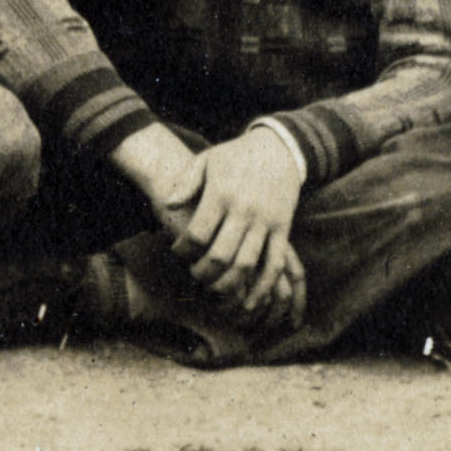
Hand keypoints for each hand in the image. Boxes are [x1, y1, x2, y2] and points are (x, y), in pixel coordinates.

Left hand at [166, 123, 309, 330]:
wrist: (279, 148)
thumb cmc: (236, 156)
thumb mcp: (207, 160)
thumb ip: (186, 183)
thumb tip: (168, 205)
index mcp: (221, 193)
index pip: (198, 234)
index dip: (184, 251)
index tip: (178, 252)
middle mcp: (244, 209)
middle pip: (220, 255)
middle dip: (203, 273)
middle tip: (194, 275)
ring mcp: (265, 221)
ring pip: (246, 264)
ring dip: (228, 284)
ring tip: (215, 288)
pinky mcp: (283, 229)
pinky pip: (274, 264)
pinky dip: (262, 287)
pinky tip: (250, 302)